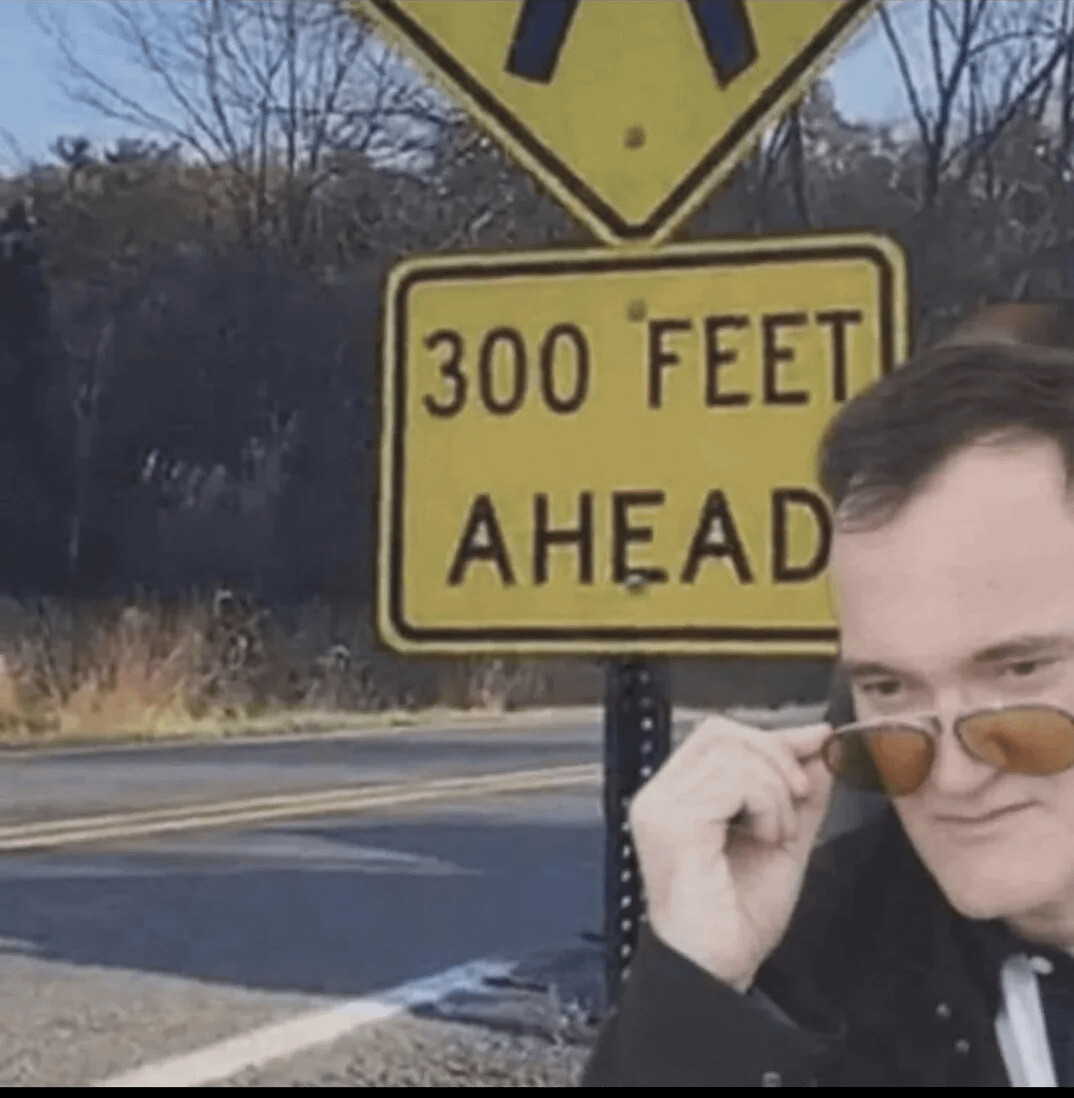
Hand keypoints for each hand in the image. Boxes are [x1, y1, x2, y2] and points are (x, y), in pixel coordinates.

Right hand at [628, 712, 834, 991]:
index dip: (771, 736)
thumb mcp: (782, 840)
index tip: (818, 742)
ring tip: (777, 834)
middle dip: (775, 756)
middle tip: (800, 798)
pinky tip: (767, 839)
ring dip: (774, 790)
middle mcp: (658, 795)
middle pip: (721, 733)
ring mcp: (661, 808)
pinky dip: (766, 805)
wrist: (719, 973)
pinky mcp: (674, 824)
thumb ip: (797, 792)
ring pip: (732, 754)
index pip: (717, 735)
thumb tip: (820, 744)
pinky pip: (733, 782)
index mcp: (676, 796)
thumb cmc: (740, 919)